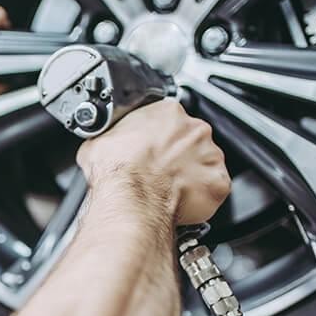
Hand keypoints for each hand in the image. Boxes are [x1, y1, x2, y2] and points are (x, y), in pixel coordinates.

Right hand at [76, 100, 230, 224]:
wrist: (130, 199)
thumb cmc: (116, 171)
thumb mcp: (97, 143)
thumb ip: (110, 137)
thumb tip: (102, 144)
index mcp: (167, 112)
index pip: (168, 118)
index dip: (157, 137)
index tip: (148, 149)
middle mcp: (194, 129)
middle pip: (191, 139)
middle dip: (177, 156)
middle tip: (156, 173)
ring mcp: (210, 155)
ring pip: (204, 164)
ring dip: (189, 176)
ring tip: (165, 191)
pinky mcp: (217, 182)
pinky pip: (213, 189)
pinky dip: (200, 197)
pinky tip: (179, 202)